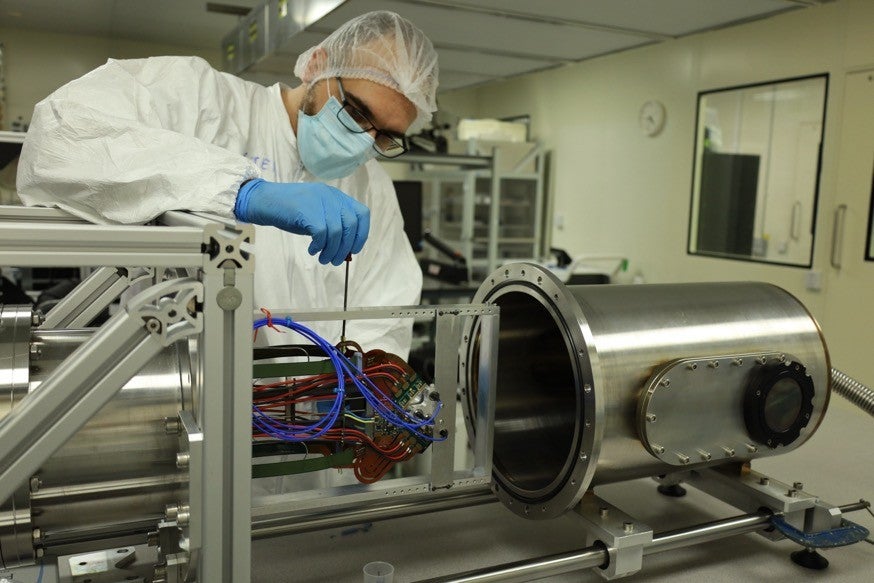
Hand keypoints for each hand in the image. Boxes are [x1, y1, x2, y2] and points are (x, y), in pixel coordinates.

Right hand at [234, 178, 369, 265]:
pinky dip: (319, 246)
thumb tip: (347, 249)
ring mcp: (319, 201)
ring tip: (324, 259)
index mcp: (336, 196)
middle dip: (346, 247)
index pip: (362, 213)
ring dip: (332, 251)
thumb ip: (333, 225)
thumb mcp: (317, 215)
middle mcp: (330, 196)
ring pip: (336, 232)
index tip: (354, 249)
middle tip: (336, 260)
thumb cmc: (291, 211)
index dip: (362, 234)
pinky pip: (322, 234)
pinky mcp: (307, 210)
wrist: (264, 201)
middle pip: (351, 225)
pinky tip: (312, 250)